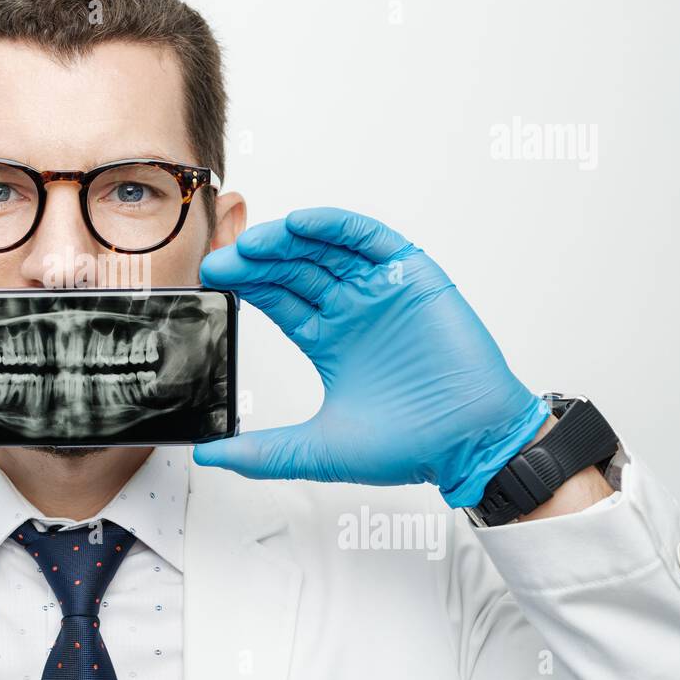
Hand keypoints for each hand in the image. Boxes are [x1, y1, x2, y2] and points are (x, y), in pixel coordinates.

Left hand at [193, 207, 547, 507]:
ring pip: (326, 249)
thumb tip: (207, 455)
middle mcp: (352, 309)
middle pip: (295, 269)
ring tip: (253, 243)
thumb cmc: (410, 446)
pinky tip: (303, 225)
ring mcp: (381, 290)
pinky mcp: (414, 277)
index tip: (212, 278)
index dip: (246, 285)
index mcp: (328, 339)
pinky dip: (338, 227)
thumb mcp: (318, 450)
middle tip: (222, 261)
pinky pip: (372, 240)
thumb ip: (263, 452)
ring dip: (289, 240)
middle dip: (257, 262)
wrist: (472, 444)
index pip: (277, 299)